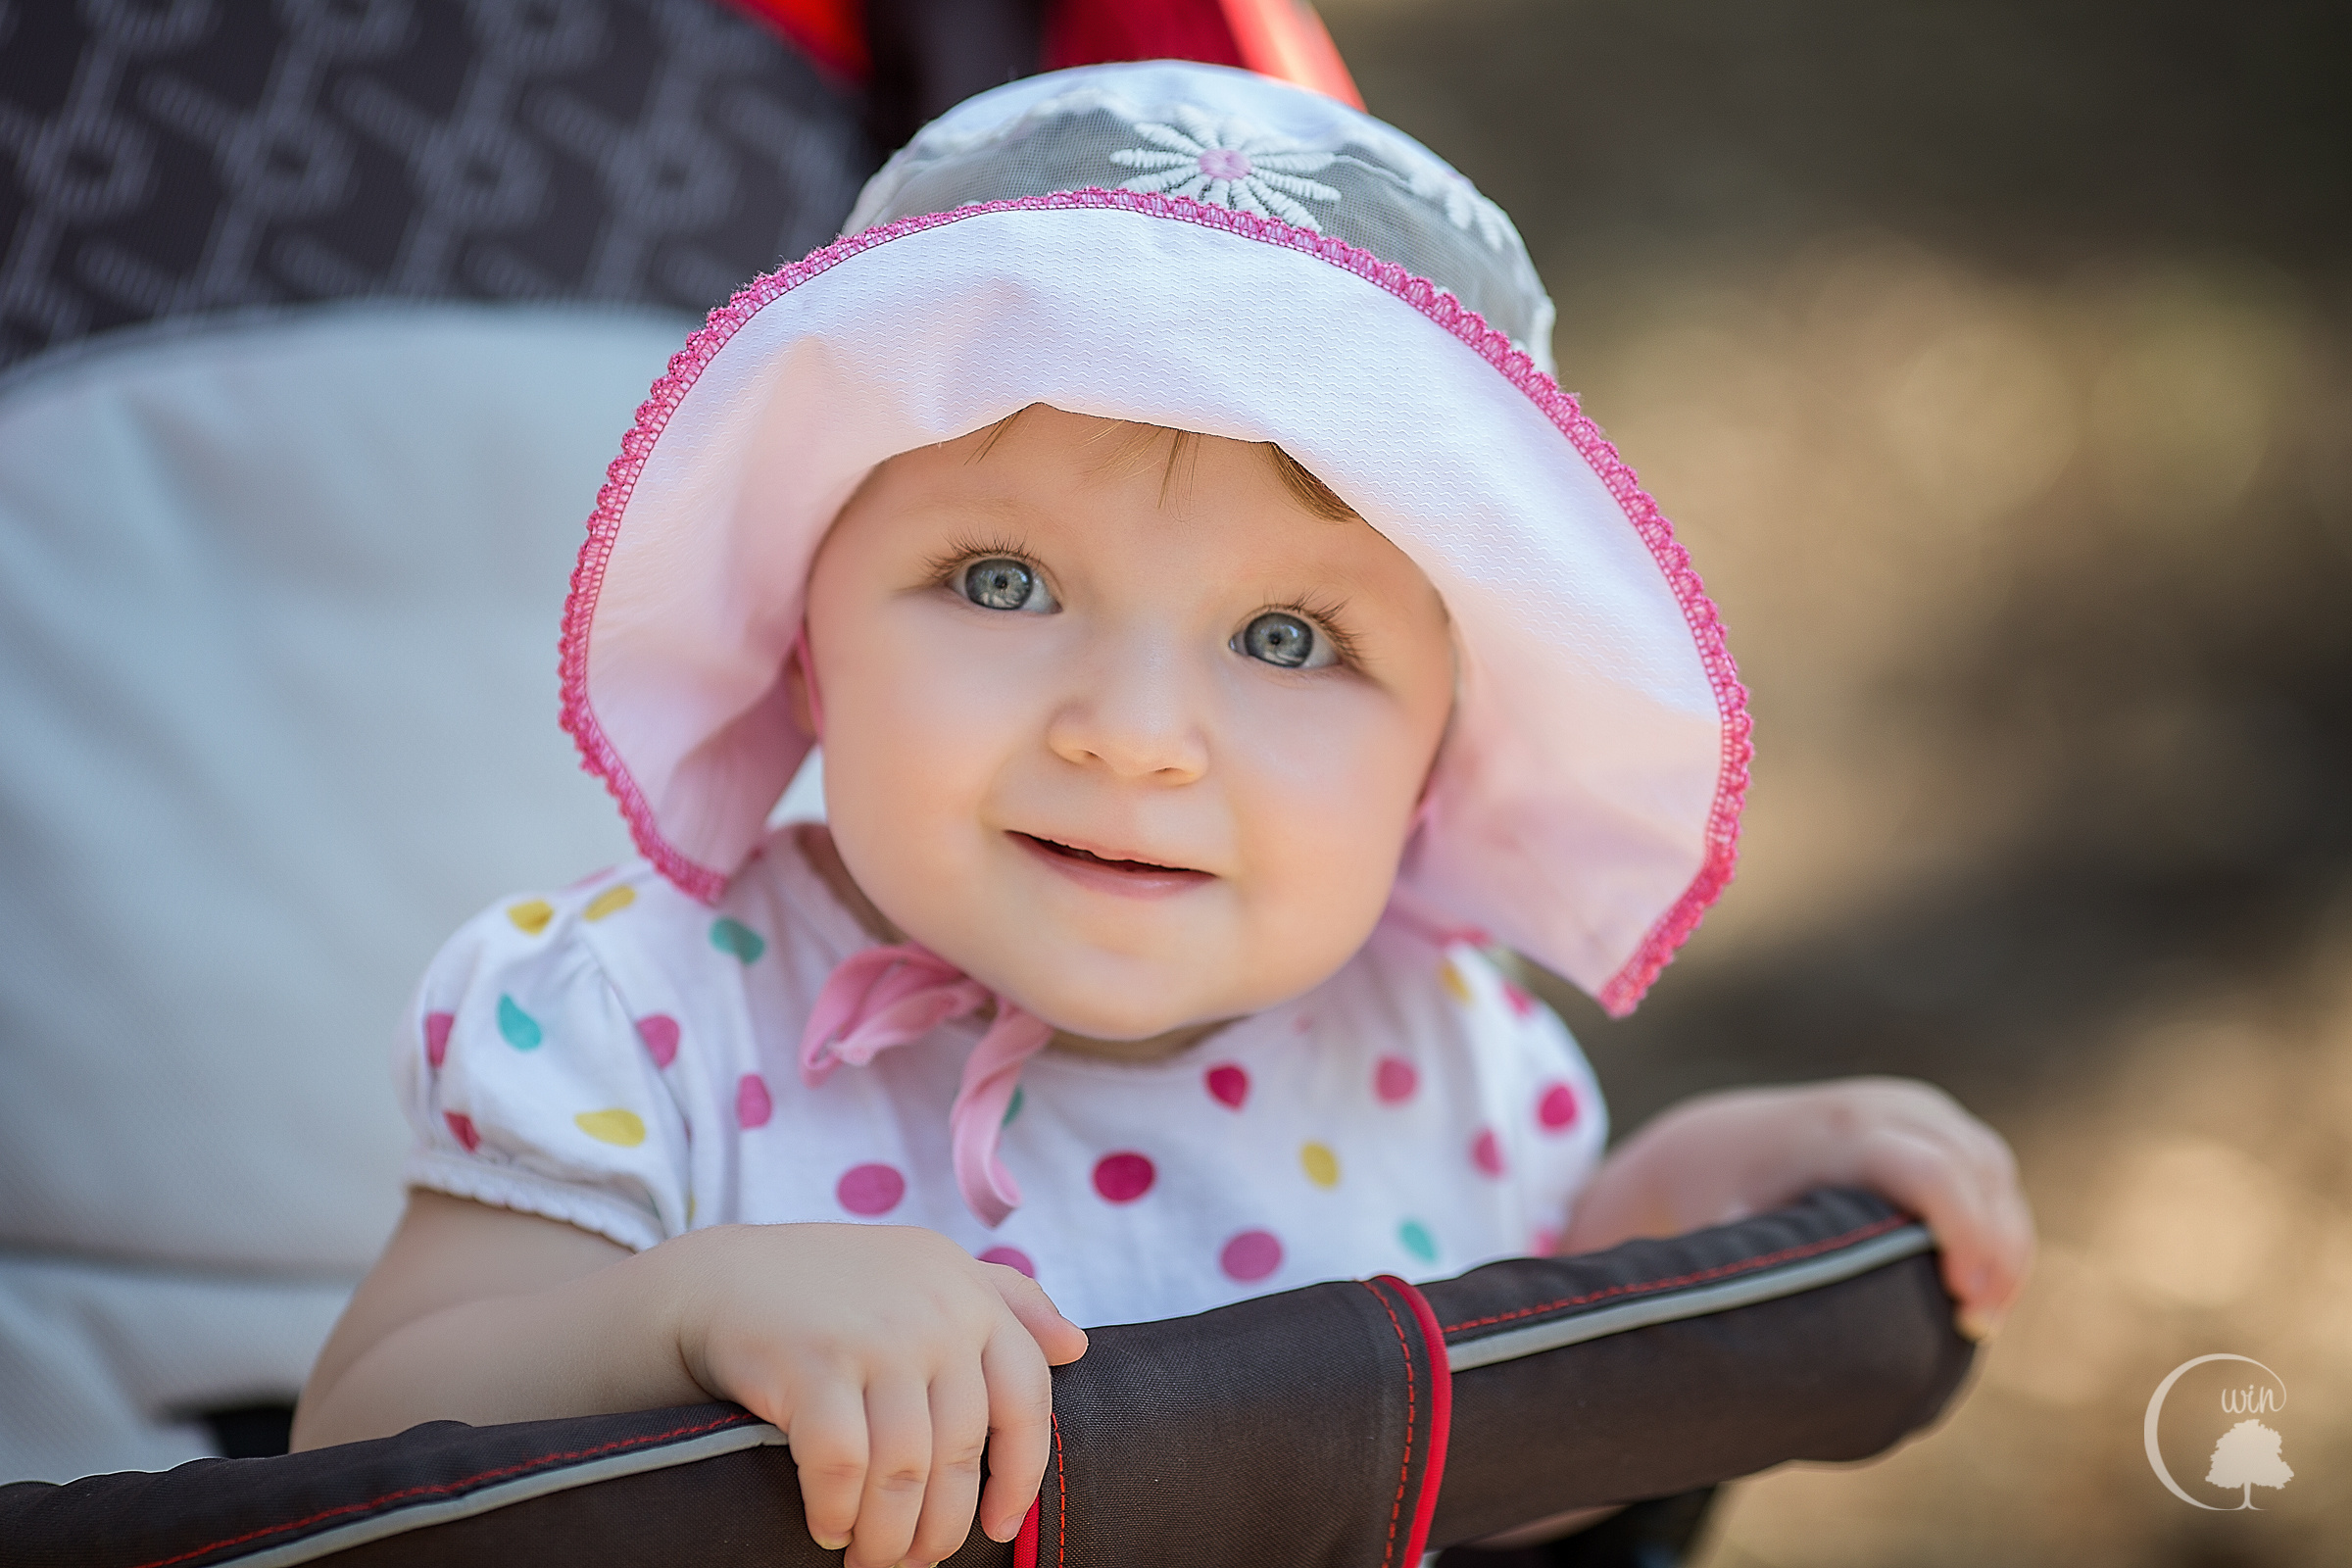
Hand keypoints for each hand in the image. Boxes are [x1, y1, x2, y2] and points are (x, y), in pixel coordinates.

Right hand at [670, 1223, 1087, 1566]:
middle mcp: (934, 1311)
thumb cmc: (835, 1288)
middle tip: (916, 1561)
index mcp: (970, 1293)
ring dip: (888, 1534)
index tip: (1000, 1526)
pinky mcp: (812, 1364)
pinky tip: (828, 1525)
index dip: (1020, 1474)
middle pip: (961, 1451)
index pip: (1028, 1398)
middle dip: (940, 1525)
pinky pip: (842, 1468)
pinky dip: (837, 1511)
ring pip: (905, 1471)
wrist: (723, 1279)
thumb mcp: (929, 1272)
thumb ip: (1008, 1301)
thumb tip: (1077, 1346)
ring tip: (872, 1558)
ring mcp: (875, 1336)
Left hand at [1560, 1077, 2032, 1340]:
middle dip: (1998, 1251)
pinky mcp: (1928, 1112)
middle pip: (1979, 1170)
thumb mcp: (1724, 1236)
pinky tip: (1984, 1277)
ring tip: (1981, 1312)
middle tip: (1978, 1326)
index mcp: (1837, 1134)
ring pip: (1992, 1166)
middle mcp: (1883, 1106)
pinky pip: (1987, 1162)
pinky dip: (1998, 1217)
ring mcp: (1911, 1102)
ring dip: (2006, 1239)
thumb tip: (1771, 1348)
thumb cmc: (1719, 1203)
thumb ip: (1753, 1274)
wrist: (1716, 1144)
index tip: (1967, 1305)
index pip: (1931, 1174)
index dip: (1967, 1237)